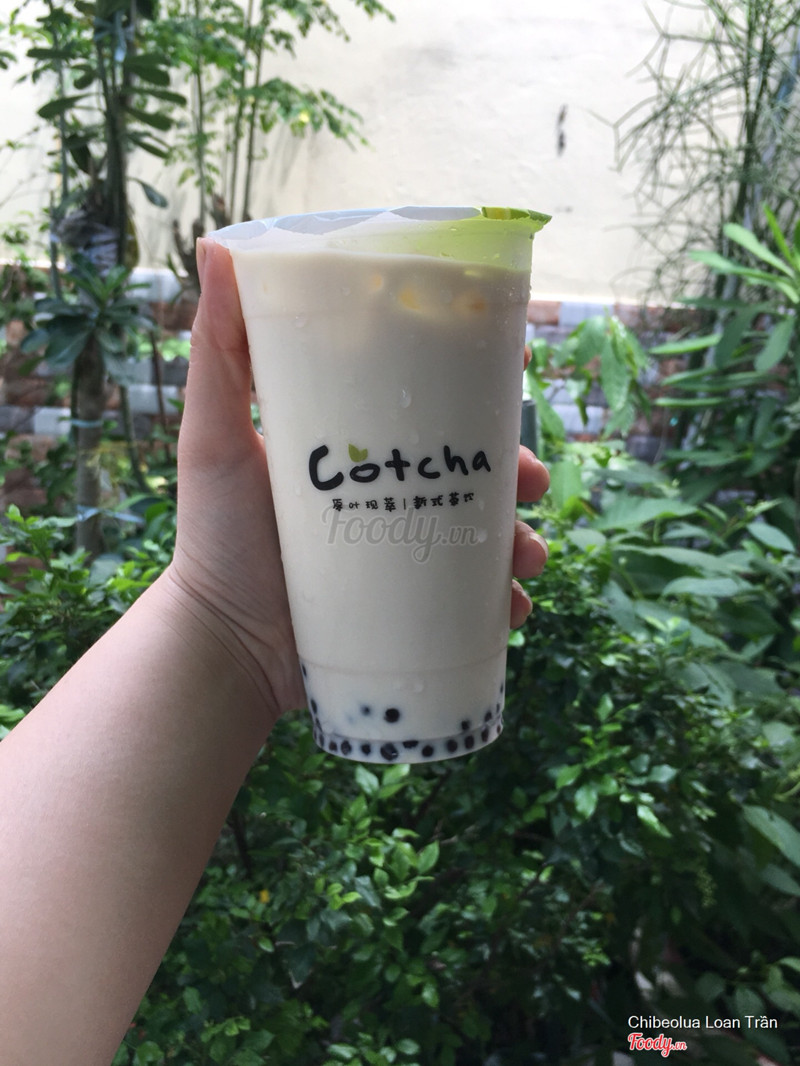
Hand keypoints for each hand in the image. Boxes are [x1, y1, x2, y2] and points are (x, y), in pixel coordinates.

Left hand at [167, 239, 549, 718]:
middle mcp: (390, 494)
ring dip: (524, 540)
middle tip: (531, 481)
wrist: (226, 643)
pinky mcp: (414, 610)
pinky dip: (504, 603)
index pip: (429, 401)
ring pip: (489, 535)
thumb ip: (219, 350)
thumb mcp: (214, 435)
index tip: (515, 364)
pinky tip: (510, 609)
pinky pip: (476, 603)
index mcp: (360, 446)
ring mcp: (406, 554)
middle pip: (477, 469)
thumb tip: (215, 244)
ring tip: (526, 557)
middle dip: (520, 470)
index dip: (480, 385)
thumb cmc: (216, 535)